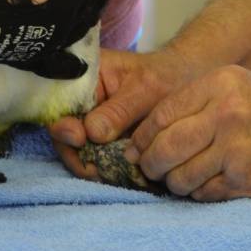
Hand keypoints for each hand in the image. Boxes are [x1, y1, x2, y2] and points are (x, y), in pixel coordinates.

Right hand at [49, 45, 194, 178]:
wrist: (187, 84)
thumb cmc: (166, 76)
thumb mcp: (146, 88)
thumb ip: (119, 110)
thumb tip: (91, 134)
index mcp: (87, 77)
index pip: (62, 104)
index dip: (64, 125)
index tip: (80, 139)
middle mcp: (84, 100)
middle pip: (66, 132)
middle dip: (77, 153)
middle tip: (95, 168)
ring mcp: (93, 122)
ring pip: (79, 150)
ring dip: (91, 165)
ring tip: (109, 173)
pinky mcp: (105, 141)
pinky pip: (97, 158)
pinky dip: (104, 168)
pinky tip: (119, 174)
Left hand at [123, 66, 250, 200]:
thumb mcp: (238, 85)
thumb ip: (196, 101)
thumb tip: (147, 133)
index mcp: (220, 83)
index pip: (162, 112)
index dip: (143, 135)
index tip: (138, 147)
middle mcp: (226, 113)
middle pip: (164, 147)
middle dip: (150, 164)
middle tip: (149, 169)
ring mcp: (236, 149)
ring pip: (181, 176)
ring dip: (174, 183)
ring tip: (180, 180)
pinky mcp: (246, 180)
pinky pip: (204, 194)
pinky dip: (198, 194)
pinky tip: (206, 185)